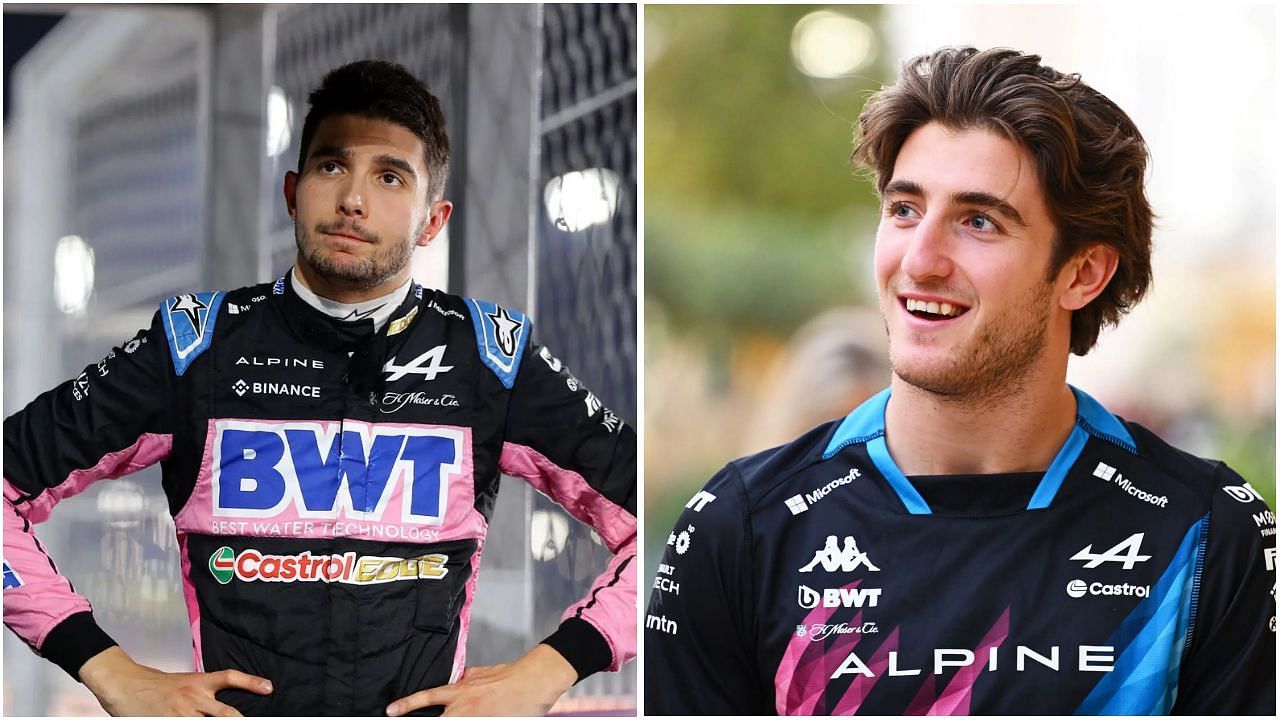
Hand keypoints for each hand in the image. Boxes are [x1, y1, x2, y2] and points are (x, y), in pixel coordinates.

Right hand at [79, 646, 272, 715]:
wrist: (124, 684)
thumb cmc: (153, 684)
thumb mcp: (182, 682)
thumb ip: (202, 692)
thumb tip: (218, 703)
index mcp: (199, 682)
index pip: (230, 678)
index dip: (251, 682)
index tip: (269, 688)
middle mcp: (194, 698)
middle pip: (227, 713)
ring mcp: (182, 714)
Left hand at [386, 643, 576, 716]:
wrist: (534, 680)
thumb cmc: (510, 675)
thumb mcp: (480, 673)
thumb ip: (463, 678)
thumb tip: (450, 679)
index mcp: (461, 690)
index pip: (427, 697)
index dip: (406, 706)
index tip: (390, 712)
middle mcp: (465, 707)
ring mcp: (477, 719)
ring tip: (456, 719)